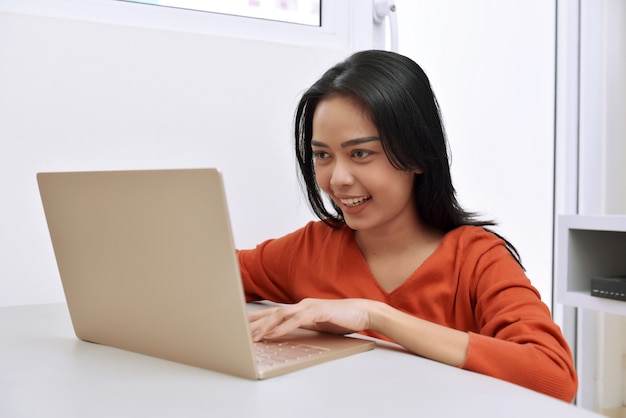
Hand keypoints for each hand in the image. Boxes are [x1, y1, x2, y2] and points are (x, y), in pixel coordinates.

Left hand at [248, 298, 372, 341]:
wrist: (363, 312)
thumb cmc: (342, 319)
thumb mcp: (318, 324)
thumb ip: (302, 326)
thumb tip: (287, 334)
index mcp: (300, 308)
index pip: (274, 313)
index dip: (257, 319)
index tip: (242, 326)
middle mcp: (301, 305)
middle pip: (272, 313)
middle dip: (255, 323)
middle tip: (239, 332)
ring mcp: (309, 306)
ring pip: (281, 315)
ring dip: (266, 326)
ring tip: (253, 337)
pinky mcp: (319, 311)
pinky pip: (297, 320)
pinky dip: (284, 327)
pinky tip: (275, 333)